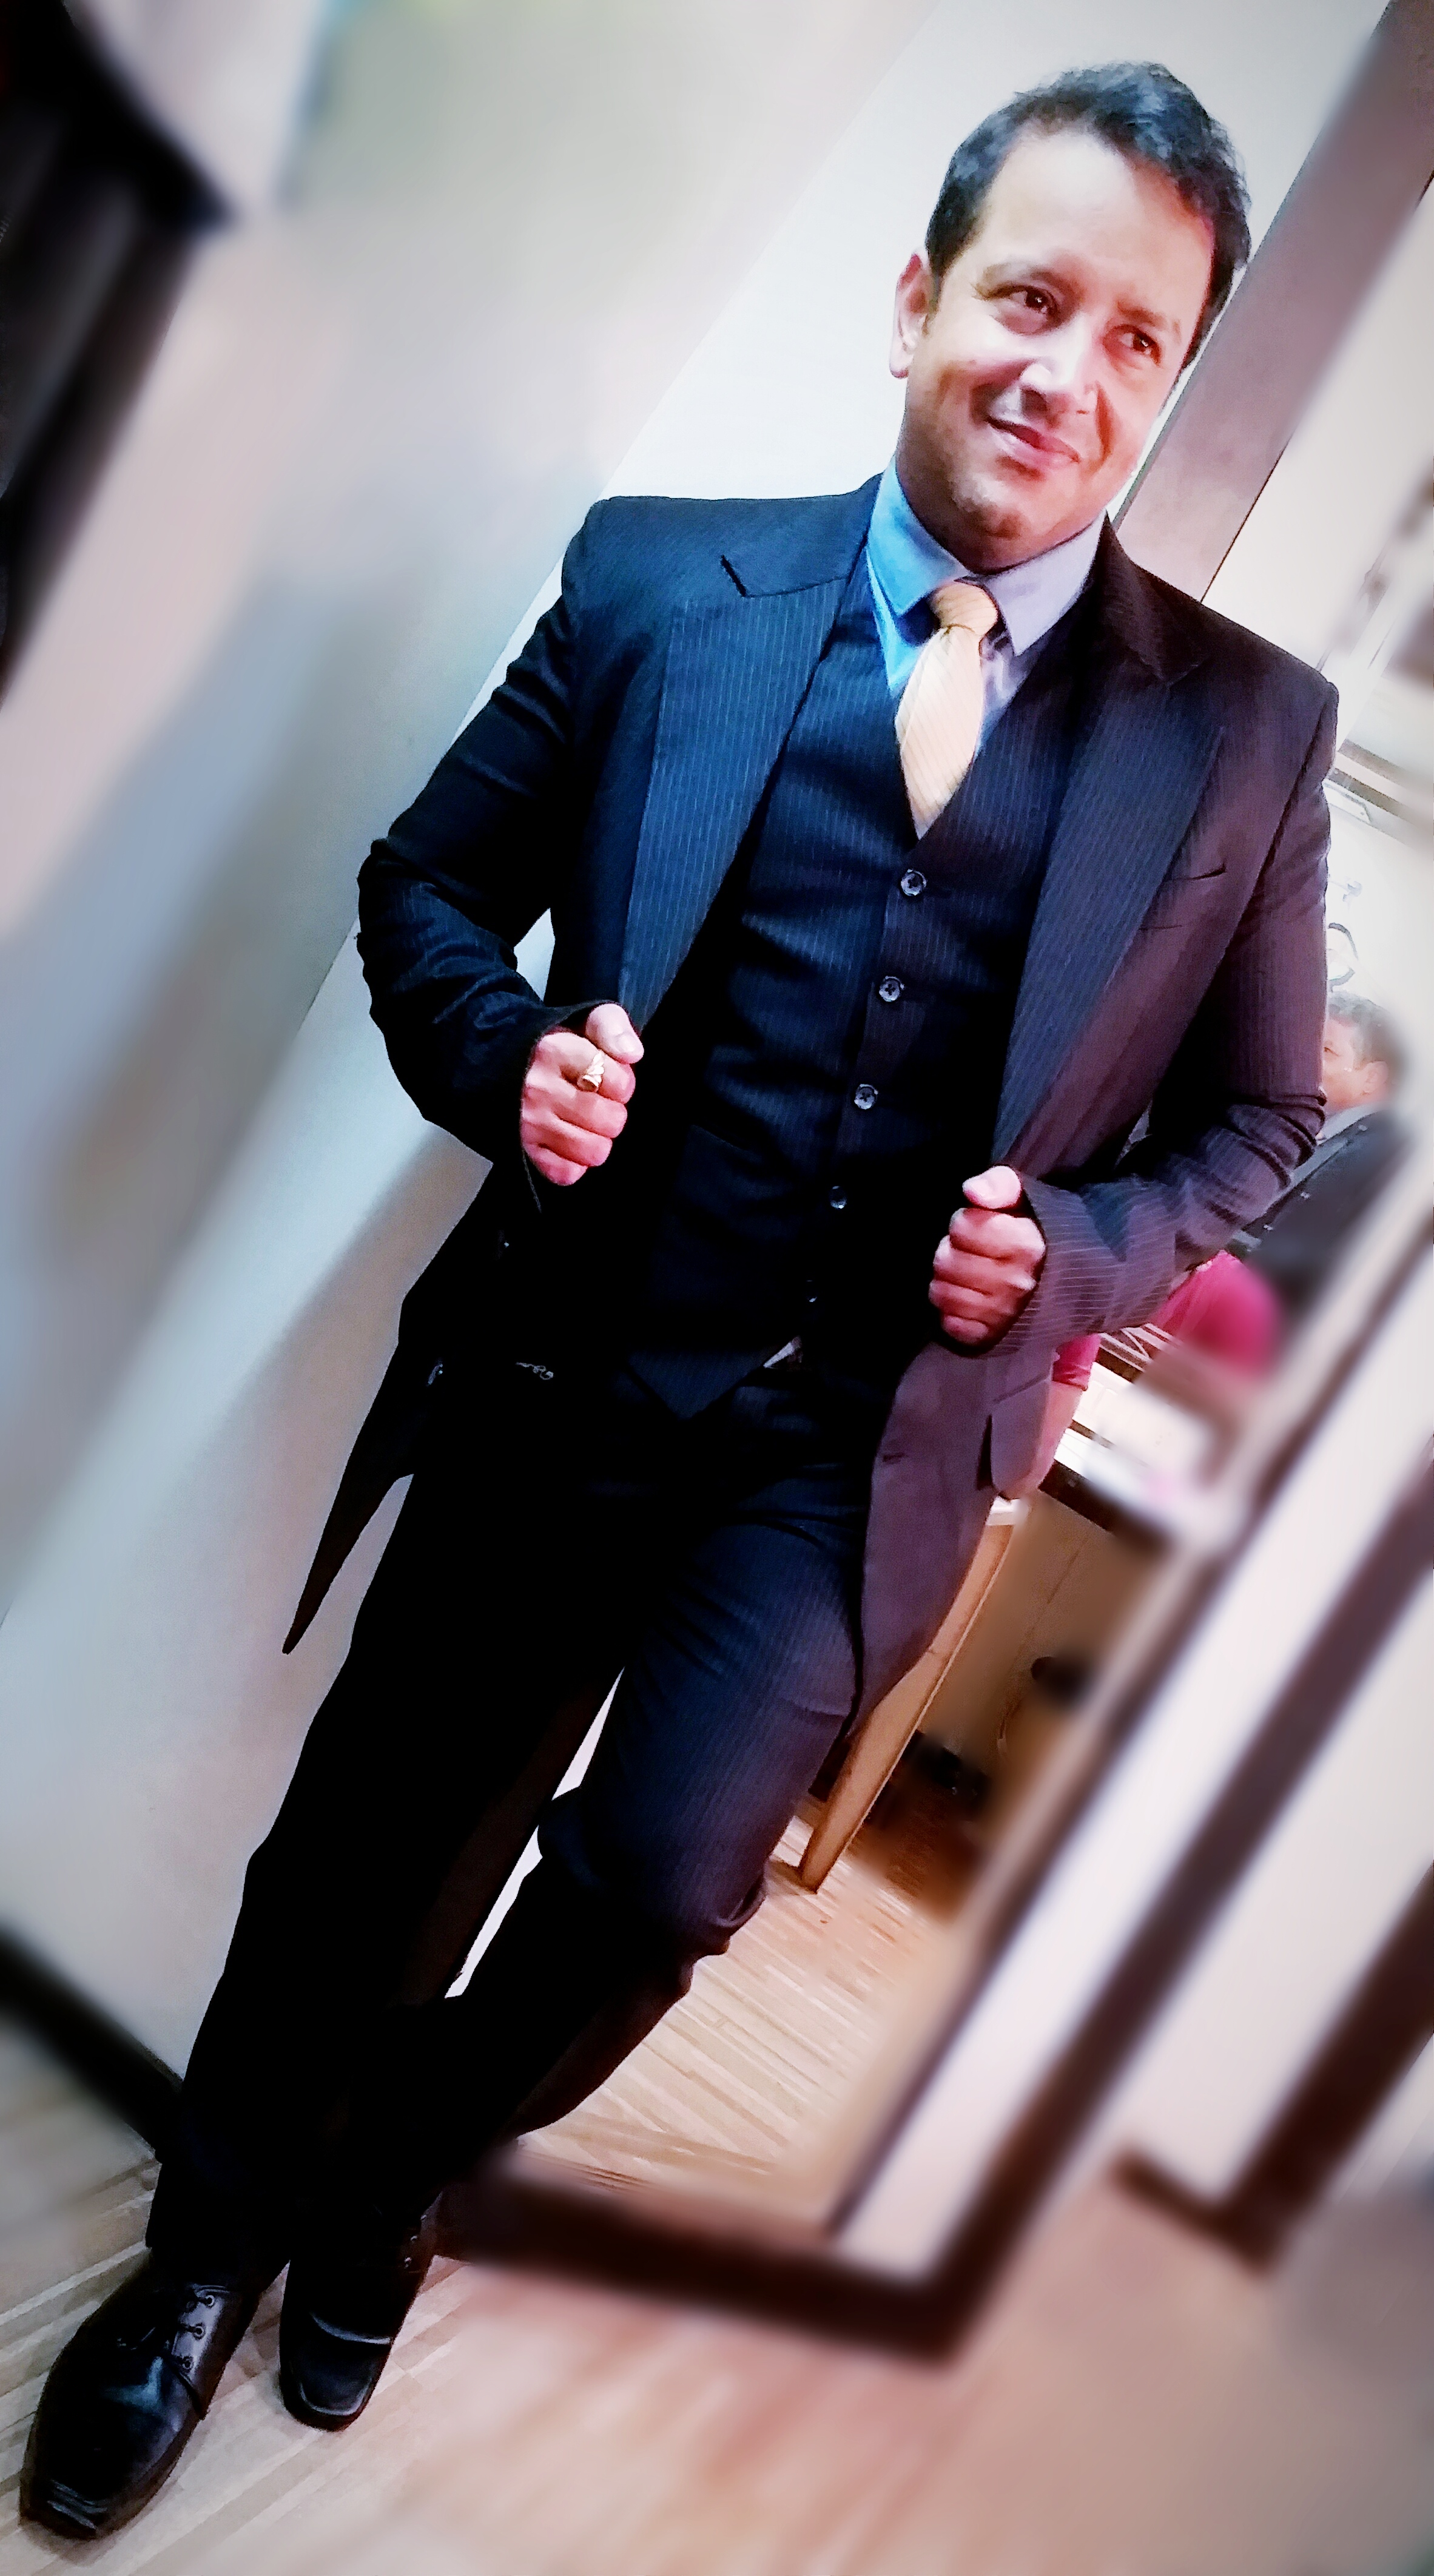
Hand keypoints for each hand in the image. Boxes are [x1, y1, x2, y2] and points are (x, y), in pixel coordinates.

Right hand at [520, 1002, 642, 1185]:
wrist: (492, 1059)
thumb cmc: (547, 1044)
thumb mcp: (583, 1018)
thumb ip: (613, 1027)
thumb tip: (633, 1053)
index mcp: (554, 1050)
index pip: (620, 1084)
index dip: (622, 1083)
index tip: (607, 1078)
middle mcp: (537, 1088)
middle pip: (610, 1120)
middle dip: (611, 1111)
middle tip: (595, 1100)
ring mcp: (526, 1122)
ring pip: (593, 1151)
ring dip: (596, 1139)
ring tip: (584, 1121)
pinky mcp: (519, 1149)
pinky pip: (565, 1173)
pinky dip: (573, 1163)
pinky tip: (568, 1141)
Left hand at [929, 1165, 1044, 1346]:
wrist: (1069, 1279)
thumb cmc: (1035, 1231)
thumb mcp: (1024, 1197)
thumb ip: (999, 1185)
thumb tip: (972, 1192)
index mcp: (1026, 1245)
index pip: (962, 1227)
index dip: (963, 1222)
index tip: (978, 1226)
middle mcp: (1016, 1283)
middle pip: (946, 1261)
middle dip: (950, 1250)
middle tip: (968, 1251)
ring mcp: (1003, 1314)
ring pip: (942, 1292)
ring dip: (947, 1280)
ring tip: (965, 1273)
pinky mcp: (992, 1337)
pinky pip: (950, 1323)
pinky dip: (952, 1310)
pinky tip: (967, 1297)